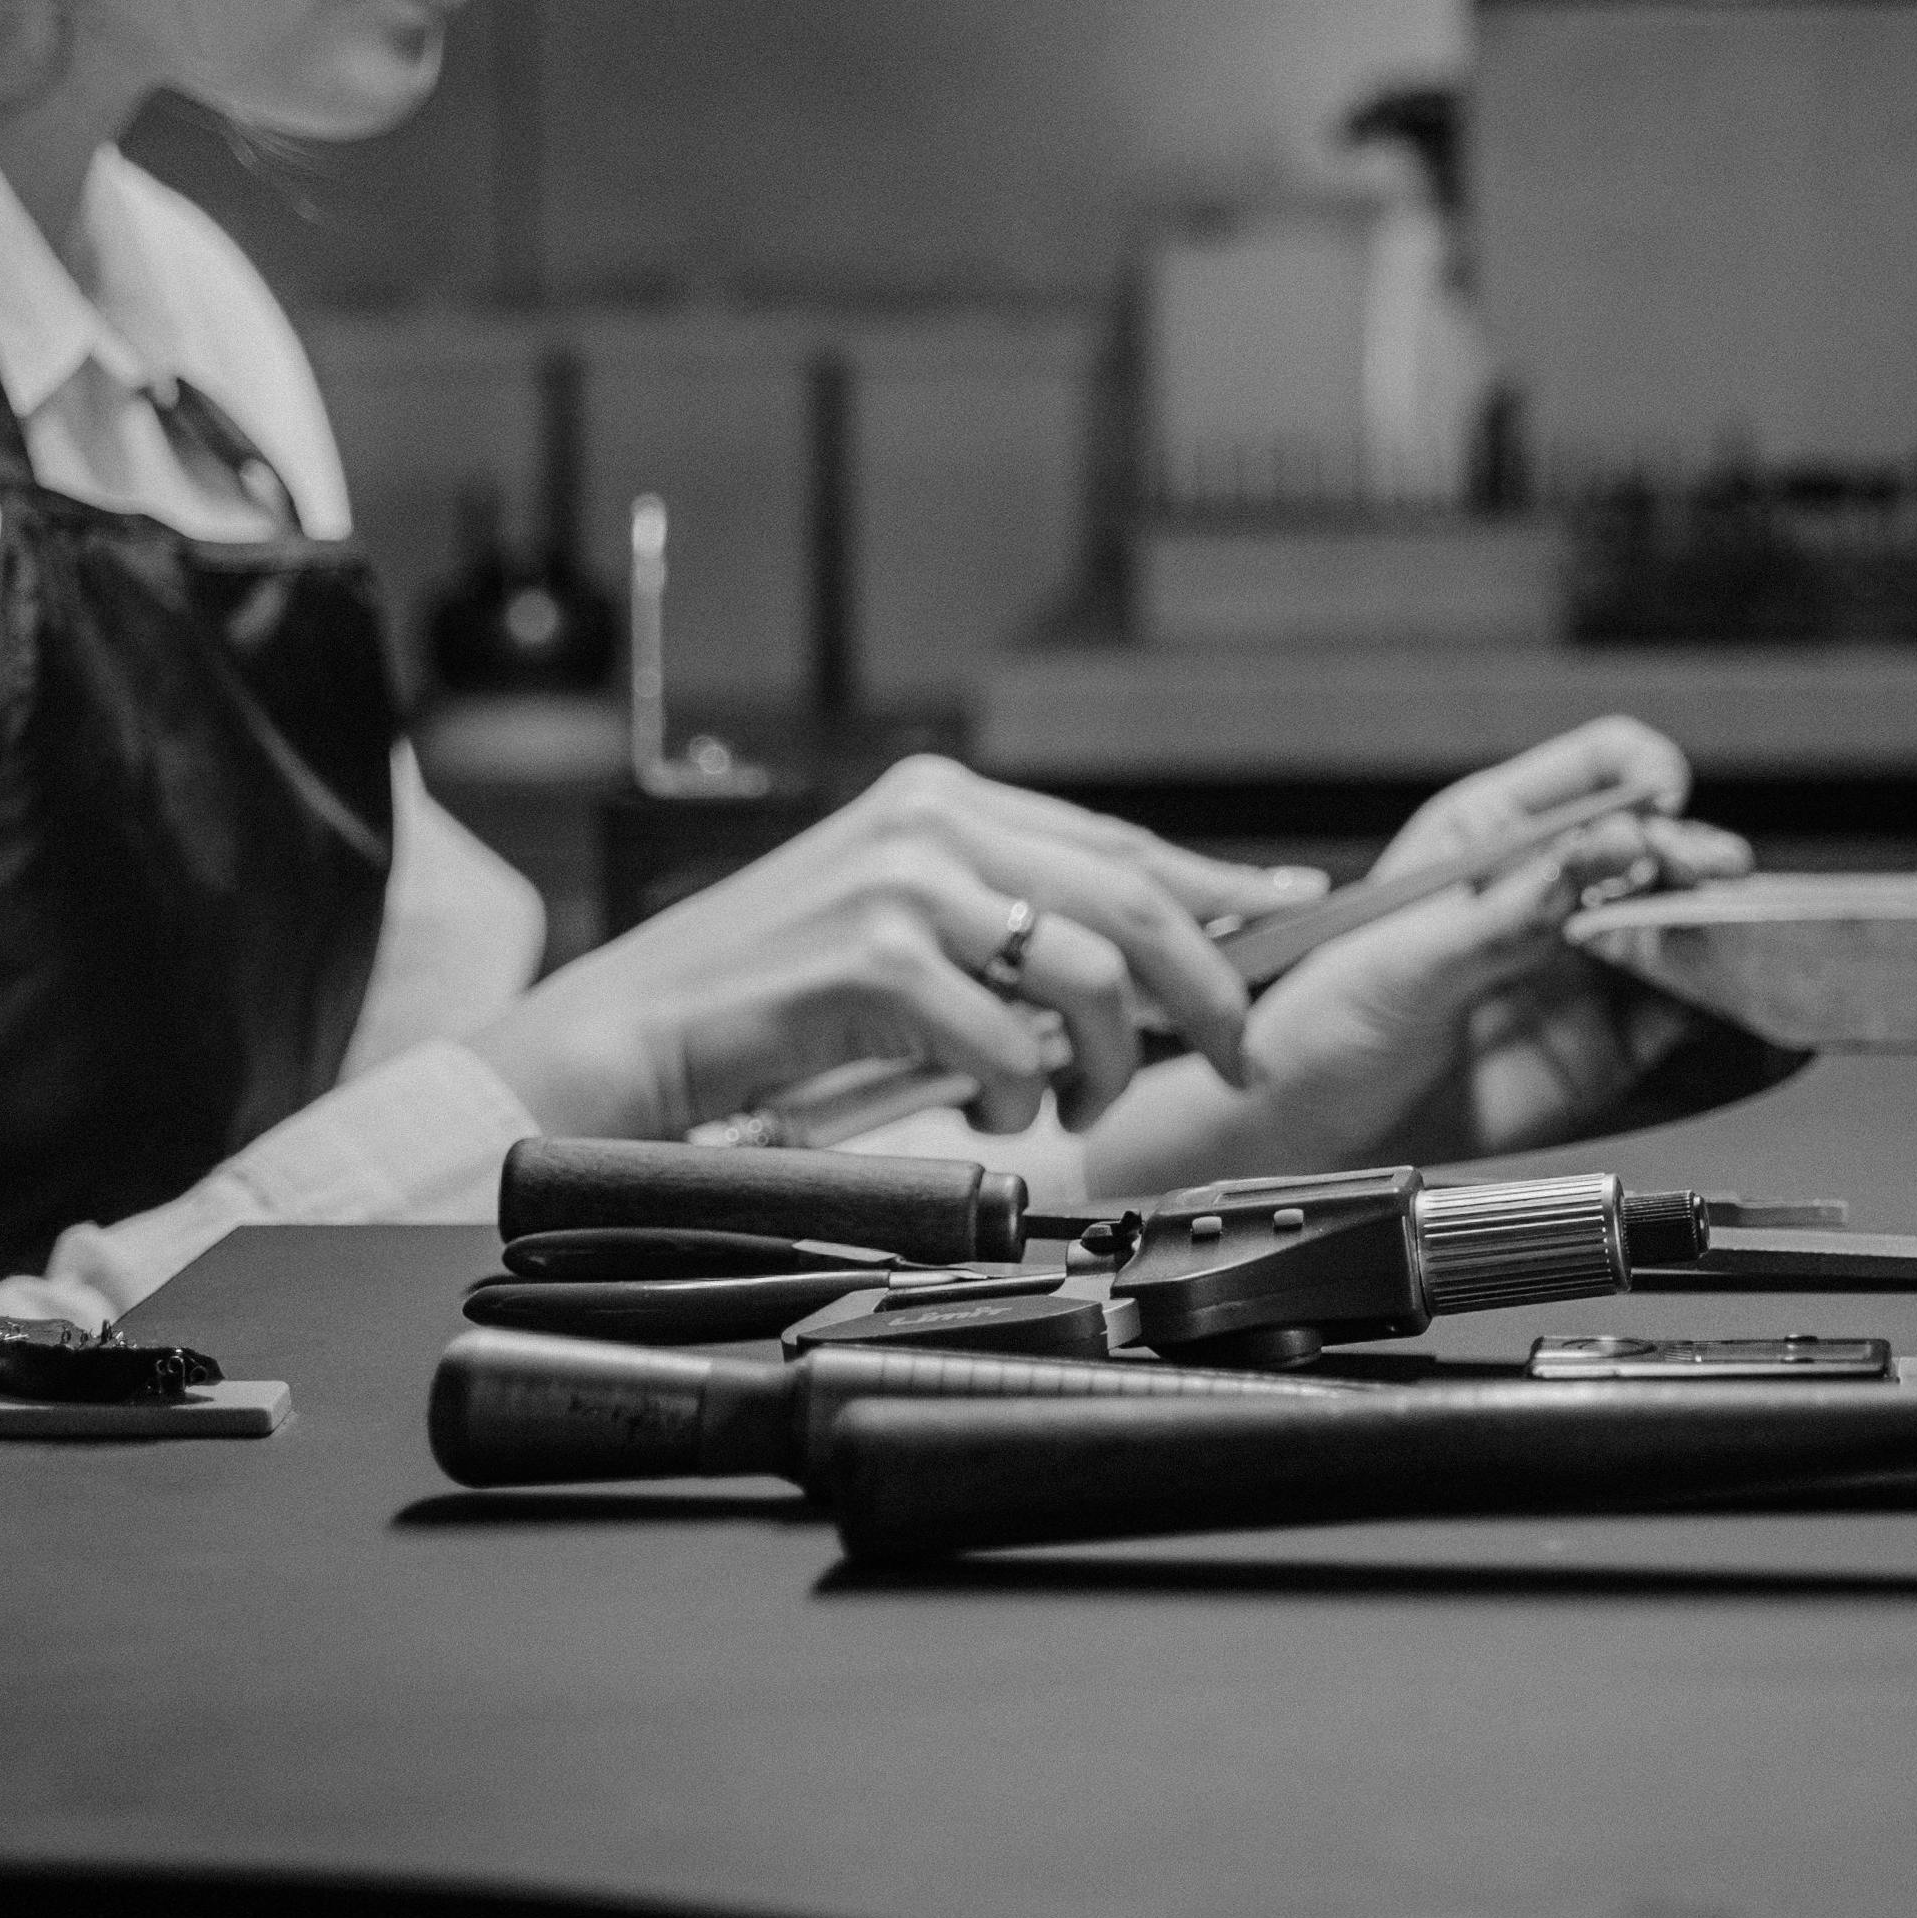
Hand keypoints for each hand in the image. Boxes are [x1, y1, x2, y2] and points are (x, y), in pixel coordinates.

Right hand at [466, 755, 1316, 1142]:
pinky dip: (1016, 1099)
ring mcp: (903, 885)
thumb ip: (1002, 927)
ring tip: (1070, 1107)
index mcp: (940, 800)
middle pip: (1133, 901)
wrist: (625, 1038)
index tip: (1290, 914)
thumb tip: (1138, 965)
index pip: (1120, 843)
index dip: (1217, 887)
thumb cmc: (763, 1004)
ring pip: (1089, 974)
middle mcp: (930, 822)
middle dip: (1206, 991)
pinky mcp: (873, 959)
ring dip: (1106, 1065)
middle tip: (1233, 1055)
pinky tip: (987, 1117)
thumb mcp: (896, 933)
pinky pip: (1008, 1043)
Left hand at [1081, 717, 1749, 1192]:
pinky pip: (1680, 1003)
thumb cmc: (1327, 1026)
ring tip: (1728, 927)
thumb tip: (1589, 861)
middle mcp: (1549, 889)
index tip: (1657, 799)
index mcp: (1491, 836)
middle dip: (1687, 847)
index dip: (1639, 771)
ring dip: (1712, 917)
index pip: (1596, 767)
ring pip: (1676, 916)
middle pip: (1652, 839)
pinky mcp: (1608, 1034)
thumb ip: (1504, 917)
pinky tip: (1723, 986)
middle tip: (1705, 872)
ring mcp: (1582, 960)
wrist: (1317, 1133)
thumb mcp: (1407, 960)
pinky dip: (1715, 992)